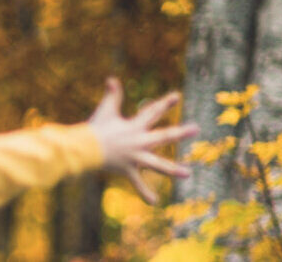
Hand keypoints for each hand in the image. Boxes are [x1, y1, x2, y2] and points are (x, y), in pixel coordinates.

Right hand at [88, 77, 198, 203]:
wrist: (84, 147)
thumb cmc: (95, 128)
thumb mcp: (105, 110)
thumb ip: (112, 95)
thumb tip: (112, 79)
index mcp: (134, 126)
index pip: (152, 112)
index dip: (165, 104)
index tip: (177, 97)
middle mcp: (139, 141)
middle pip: (163, 136)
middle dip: (180, 132)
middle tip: (196, 129)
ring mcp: (135, 157)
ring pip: (157, 164)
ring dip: (173, 170)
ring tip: (188, 174)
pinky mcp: (128, 169)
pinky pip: (137, 183)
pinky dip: (145, 193)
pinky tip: (154, 202)